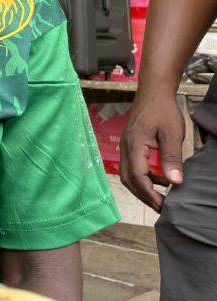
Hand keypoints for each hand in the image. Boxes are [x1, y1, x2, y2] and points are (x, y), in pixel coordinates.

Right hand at [119, 90, 184, 210]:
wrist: (153, 92)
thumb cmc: (162, 110)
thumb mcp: (172, 134)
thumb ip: (171, 158)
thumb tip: (175, 182)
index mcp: (134, 145)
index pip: (137, 176)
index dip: (149, 194)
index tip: (163, 205)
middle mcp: (125, 148)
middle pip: (128, 179)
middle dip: (144, 195)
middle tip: (161, 207)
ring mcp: (125, 146)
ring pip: (128, 174)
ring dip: (143, 188)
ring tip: (161, 196)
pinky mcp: (130, 145)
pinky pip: (132, 166)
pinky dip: (144, 177)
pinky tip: (160, 178)